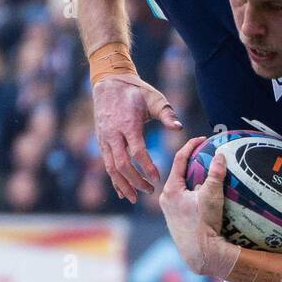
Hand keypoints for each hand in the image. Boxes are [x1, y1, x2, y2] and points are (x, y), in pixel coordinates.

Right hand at [92, 73, 181, 203]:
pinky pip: (106, 164)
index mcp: (128, 124)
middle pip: (122, 164)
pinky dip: (114, 179)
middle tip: (150, 191)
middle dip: (136, 181)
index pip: (137, 151)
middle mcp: (113, 134)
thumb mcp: (154, 98)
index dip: (147, 167)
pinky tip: (121, 192)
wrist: (109, 82)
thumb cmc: (136, 91)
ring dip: (123, 185)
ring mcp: (104, 139)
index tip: (158, 178)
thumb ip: (167, 114)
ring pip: (111, 168)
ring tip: (135, 198)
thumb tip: (180, 128)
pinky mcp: (101, 141)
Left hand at [158, 136, 236, 277]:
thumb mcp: (211, 196)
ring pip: (182, 187)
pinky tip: (207, 196)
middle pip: (179, 173)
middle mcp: (166, 199)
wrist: (201, 254)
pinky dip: (195, 193)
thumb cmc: (204, 225)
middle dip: (193, 163)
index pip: (179, 160)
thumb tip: (220, 155)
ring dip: (194, 179)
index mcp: (170, 190)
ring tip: (209, 173)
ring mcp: (170, 211)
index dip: (191, 146)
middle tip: (206, 154)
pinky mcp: (177, 221)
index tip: (202, 139)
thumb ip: (215, 174)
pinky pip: (185, 200)